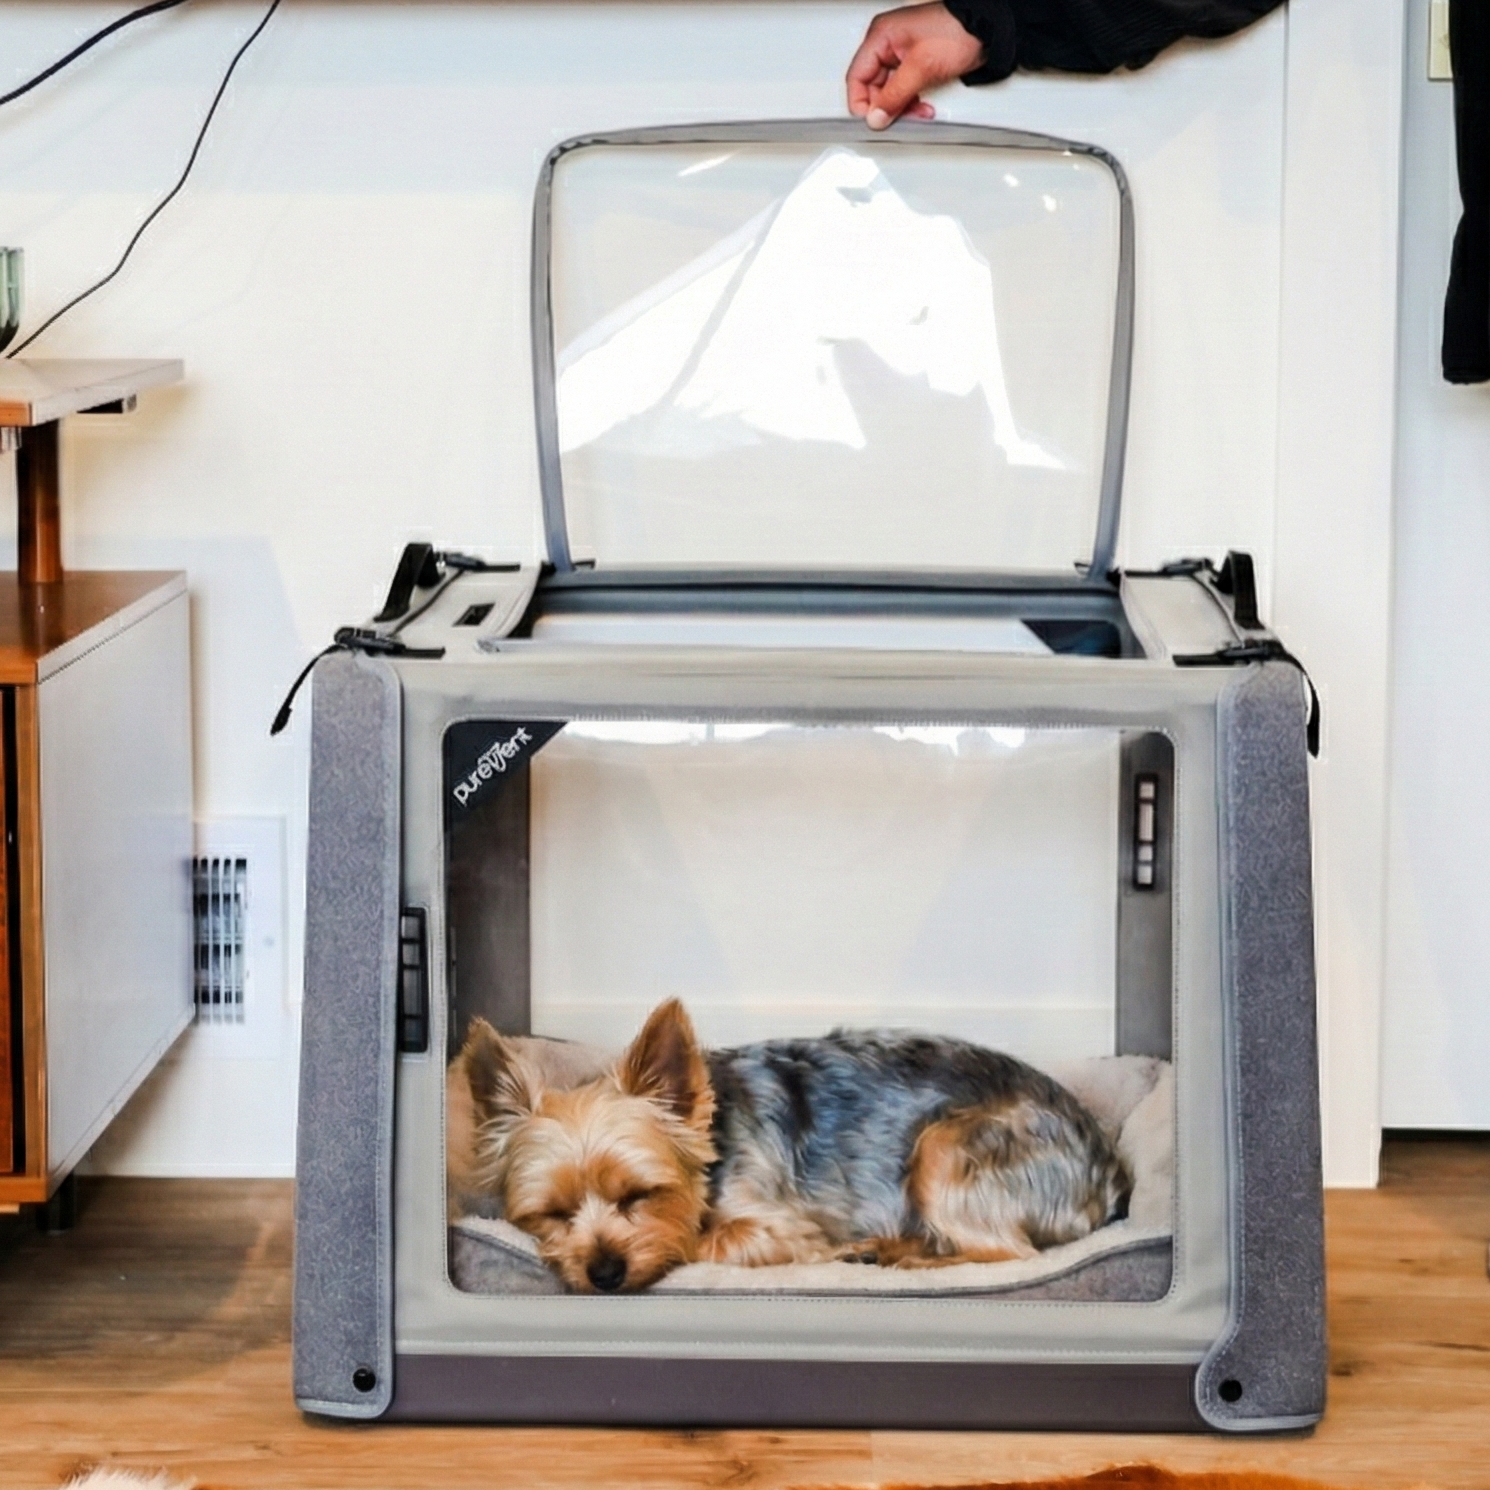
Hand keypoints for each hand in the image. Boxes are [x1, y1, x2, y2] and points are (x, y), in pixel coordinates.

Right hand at [846, 3, 984, 130]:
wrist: (986, 30)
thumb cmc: (957, 32)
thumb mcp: (920, 67)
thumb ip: (894, 96)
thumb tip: (875, 118)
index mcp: (880, 36)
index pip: (856, 78)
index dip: (861, 104)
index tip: (873, 122)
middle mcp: (887, 44)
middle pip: (872, 88)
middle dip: (887, 107)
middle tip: (901, 119)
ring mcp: (900, 55)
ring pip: (888, 92)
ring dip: (902, 108)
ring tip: (918, 113)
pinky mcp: (914, 65)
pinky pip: (903, 90)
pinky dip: (911, 102)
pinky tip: (923, 108)